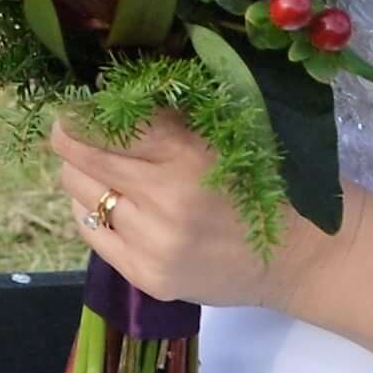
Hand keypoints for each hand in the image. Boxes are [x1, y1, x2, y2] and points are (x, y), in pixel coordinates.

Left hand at [49, 113, 324, 310]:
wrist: (300, 254)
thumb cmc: (262, 179)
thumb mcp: (221, 132)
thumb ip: (166, 116)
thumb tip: (103, 95)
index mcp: (185, 154)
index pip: (100, 124)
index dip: (80, 111)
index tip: (79, 106)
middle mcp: (163, 201)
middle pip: (77, 157)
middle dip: (72, 138)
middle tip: (80, 131)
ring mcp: (152, 245)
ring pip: (79, 192)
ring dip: (84, 175)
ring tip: (108, 170)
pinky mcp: (147, 277)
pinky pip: (89, 230)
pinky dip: (92, 210)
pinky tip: (116, 204)